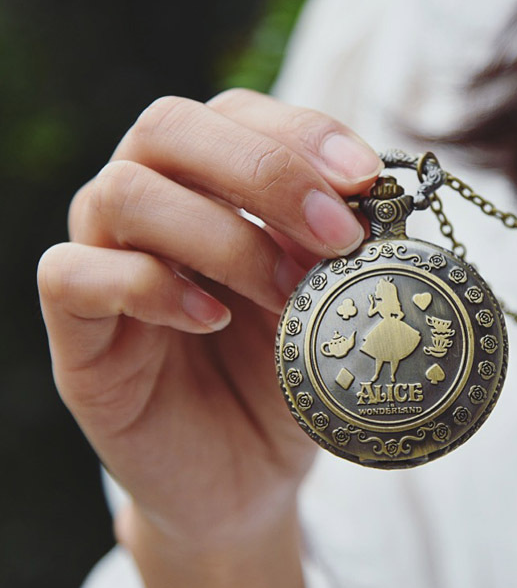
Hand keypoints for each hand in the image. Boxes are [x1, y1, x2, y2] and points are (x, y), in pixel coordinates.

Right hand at [38, 90, 382, 551]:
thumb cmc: (291, 377)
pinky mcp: (79, 336)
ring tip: (288, 294)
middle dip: (265, 170)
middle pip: (168, 128)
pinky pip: (72, 276)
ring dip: (224, 237)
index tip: (365, 178)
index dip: (300, 131)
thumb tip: (372, 198)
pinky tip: (214, 320)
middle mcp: (149, 209)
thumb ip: (335, 248)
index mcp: (210, 187)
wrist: (245, 475)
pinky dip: (151, 287)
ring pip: (122, 193)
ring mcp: (103, 264)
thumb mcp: (329, 303)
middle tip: (336, 232)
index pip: (234, 112)